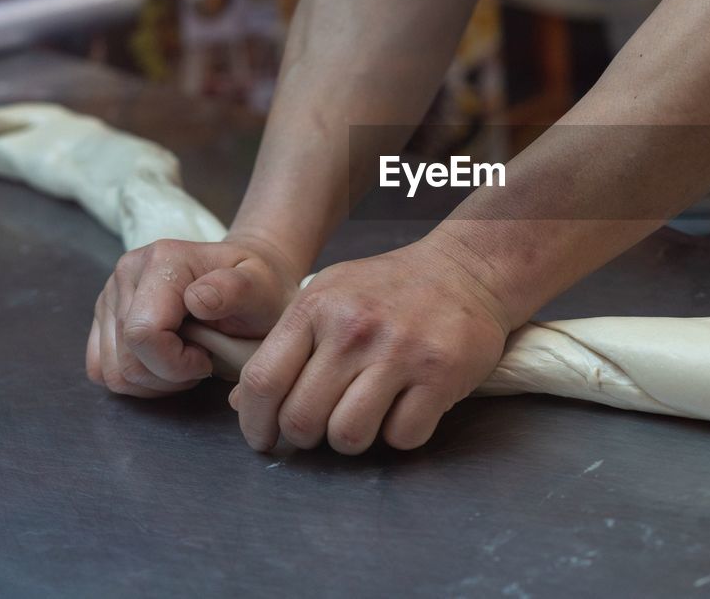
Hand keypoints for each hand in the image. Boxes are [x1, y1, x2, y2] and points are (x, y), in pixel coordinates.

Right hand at [86, 234, 300, 396]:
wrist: (246, 282)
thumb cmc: (258, 290)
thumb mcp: (262, 289)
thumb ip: (237, 290)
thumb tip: (197, 299)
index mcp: (163, 260)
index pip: (143, 333)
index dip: (176, 363)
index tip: (208, 357)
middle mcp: (127, 271)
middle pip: (126, 359)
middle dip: (167, 376)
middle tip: (201, 361)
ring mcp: (109, 294)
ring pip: (112, 371)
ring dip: (153, 381)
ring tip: (187, 360)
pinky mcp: (103, 317)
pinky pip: (101, 369)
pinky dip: (135, 379)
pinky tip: (166, 363)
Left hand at [231, 238, 510, 452]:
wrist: (468, 270)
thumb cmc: (391, 289)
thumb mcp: (329, 298)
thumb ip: (286, 347)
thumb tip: (241, 405)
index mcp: (316, 307)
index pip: (263, 380)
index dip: (255, 423)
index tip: (263, 439)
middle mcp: (353, 328)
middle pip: (302, 419)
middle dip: (306, 437)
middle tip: (322, 427)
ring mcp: (399, 351)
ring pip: (348, 436)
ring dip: (352, 440)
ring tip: (364, 417)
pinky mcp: (440, 374)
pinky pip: (402, 437)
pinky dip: (400, 435)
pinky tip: (404, 409)